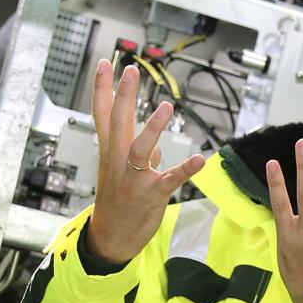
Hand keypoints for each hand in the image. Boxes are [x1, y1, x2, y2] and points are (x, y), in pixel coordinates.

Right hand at [84, 60, 206, 264]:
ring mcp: (134, 178)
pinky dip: (185, 169)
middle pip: (118, 123)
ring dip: (152, 128)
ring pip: (140, 148)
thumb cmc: (118, 201)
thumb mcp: (121, 172)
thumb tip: (154, 142)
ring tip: (166, 106)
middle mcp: (118, 162)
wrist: (110, 239)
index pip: (103, 115)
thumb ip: (137, 152)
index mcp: (110, 152)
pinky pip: (170, 179)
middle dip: (123, 96)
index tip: (105, 64)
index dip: (103, 89)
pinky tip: (199, 159)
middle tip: (130, 70)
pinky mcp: (152, 194)